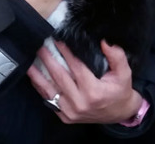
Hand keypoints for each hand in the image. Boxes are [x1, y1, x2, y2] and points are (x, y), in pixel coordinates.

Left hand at [28, 40, 142, 123]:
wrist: (120, 114)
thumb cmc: (120, 91)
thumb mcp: (124, 73)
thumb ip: (117, 57)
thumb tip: (105, 41)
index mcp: (93, 91)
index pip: (76, 67)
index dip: (66, 52)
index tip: (57, 39)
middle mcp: (80, 103)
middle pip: (59, 76)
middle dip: (48, 59)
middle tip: (40, 45)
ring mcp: (71, 112)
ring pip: (49, 90)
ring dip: (38, 74)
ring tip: (30, 59)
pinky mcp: (65, 117)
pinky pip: (49, 100)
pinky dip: (40, 87)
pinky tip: (34, 76)